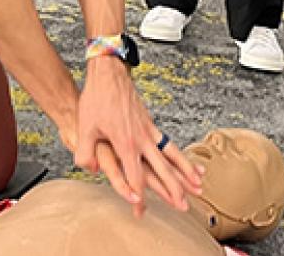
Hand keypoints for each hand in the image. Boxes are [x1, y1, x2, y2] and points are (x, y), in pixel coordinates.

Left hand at [71, 58, 202, 216]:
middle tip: (183, 207)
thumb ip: (86, 153)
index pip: (135, 177)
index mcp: (126, 143)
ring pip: (172, 157)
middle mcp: (142, 140)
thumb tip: (92, 169)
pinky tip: (190, 164)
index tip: (140, 209)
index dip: (137, 195)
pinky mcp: (151, 125)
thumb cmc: (96, 99)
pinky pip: (170, 145)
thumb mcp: (84, 128)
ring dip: (186, 174)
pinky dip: (182, 157)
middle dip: (174, 191)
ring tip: (199, 187)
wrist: (109, 74)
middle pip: (162, 170)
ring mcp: (149, 131)